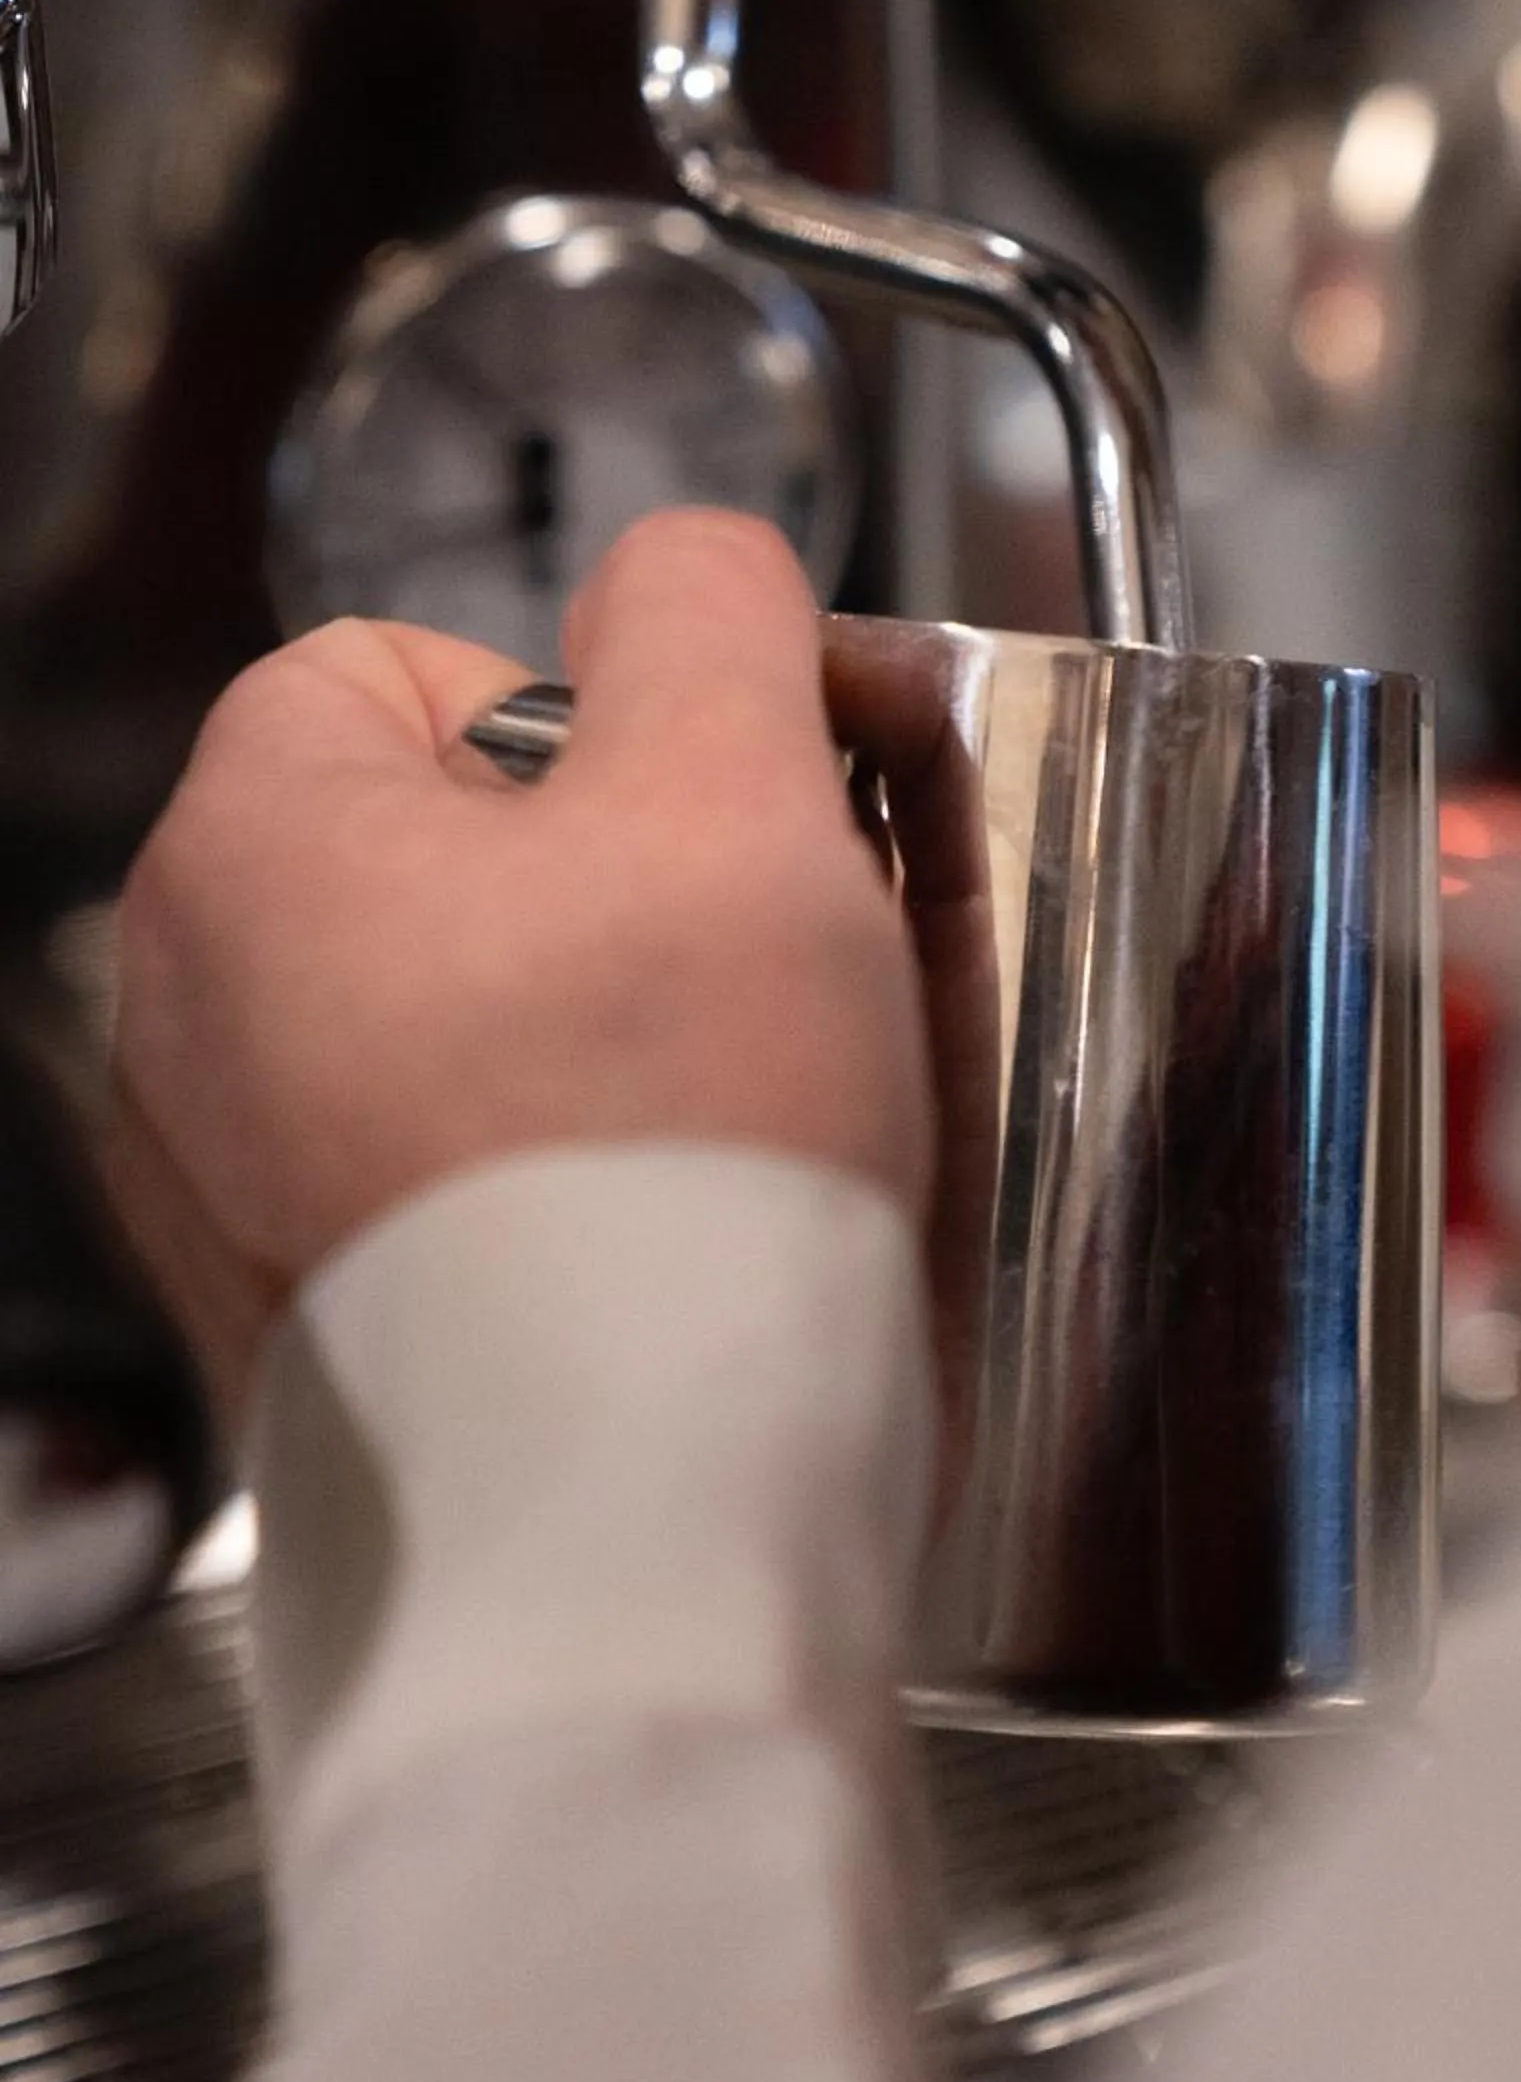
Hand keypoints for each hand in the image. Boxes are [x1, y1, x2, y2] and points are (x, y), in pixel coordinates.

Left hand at [109, 512, 931, 1414]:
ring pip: (471, 1010)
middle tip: (766, 955)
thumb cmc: (670, 1146)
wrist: (637, 1506)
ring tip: (741, 1098)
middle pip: (455, 845)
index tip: (721, 811)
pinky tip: (671, 1213)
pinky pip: (458, 1164)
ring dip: (617, 1019)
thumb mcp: (734, 784)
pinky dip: (569, 1162)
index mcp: (248, 849)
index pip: (412, 665)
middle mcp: (192, 1015)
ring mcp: (237, 1184)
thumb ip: (709, 607)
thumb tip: (687, 575)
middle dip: (632, 874)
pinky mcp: (314, 1317)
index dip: (603, 711)